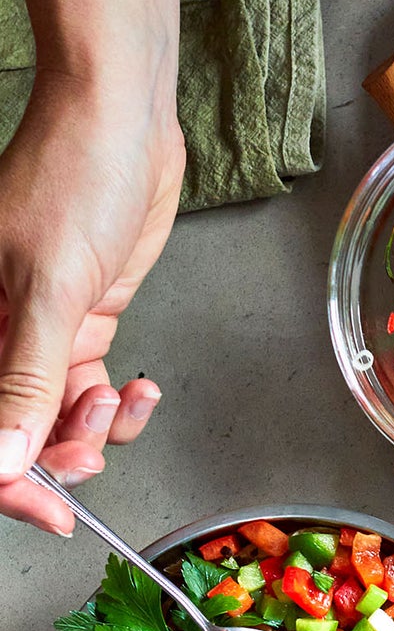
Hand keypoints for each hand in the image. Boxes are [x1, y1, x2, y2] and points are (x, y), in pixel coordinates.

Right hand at [0, 71, 184, 530]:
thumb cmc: (75, 175)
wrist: (123, 118)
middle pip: (12, 433)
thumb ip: (26, 380)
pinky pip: (89, 394)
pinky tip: (141, 390)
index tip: (52, 511)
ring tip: (121, 401)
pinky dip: (120, 408)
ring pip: (55, 421)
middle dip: (55, 459)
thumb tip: (0, 459)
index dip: (8, 481)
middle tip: (93, 456)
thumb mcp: (50, 287)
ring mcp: (37, 332)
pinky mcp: (79, 325)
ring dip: (93, 431)